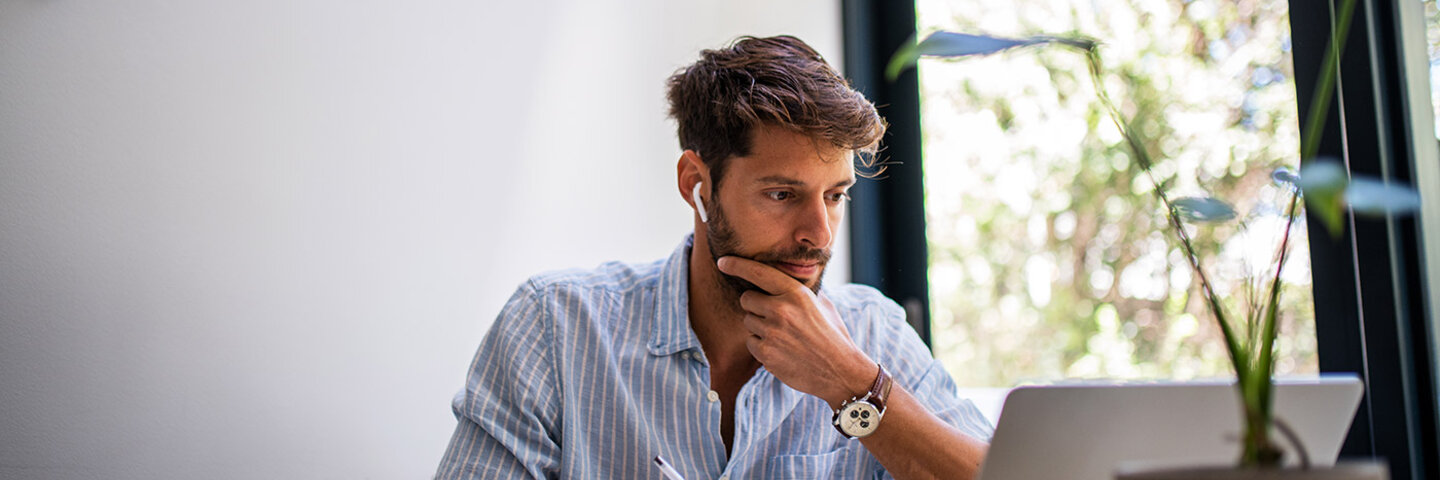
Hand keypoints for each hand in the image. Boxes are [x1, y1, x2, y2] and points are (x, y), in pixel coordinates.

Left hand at [716, 256, 874, 405]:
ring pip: (748, 321)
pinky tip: (781, 350)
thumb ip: (800, 291)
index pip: (758, 272)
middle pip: (746, 299)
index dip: (737, 265)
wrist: (840, 371)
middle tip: (774, 316)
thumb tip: (783, 280)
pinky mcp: (766, 353)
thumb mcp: (822, 304)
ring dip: (759, 327)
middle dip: (755, 306)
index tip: (723, 261)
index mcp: (796, 293)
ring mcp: (772, 333)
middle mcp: (781, 310)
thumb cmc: (832, 335)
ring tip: (783, 336)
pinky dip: (761, 346)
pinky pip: (750, 342)